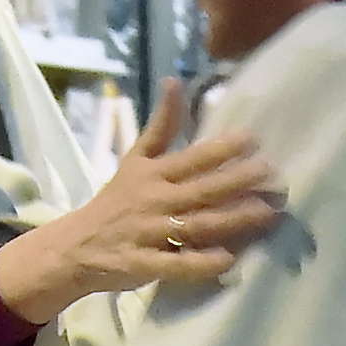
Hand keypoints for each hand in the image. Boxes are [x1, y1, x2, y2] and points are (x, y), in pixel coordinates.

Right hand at [0, 87, 280, 319]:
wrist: (75, 246)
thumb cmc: (116, 200)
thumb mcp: (135, 159)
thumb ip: (161, 125)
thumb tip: (175, 81)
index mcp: (153, 174)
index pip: (192, 158)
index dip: (221, 148)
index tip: (253, 139)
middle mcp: (154, 201)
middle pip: (200, 190)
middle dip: (235, 180)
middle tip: (269, 173)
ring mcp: (149, 234)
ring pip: (195, 225)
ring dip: (231, 219)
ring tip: (265, 212)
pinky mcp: (144, 265)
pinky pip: (175, 265)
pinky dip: (199, 263)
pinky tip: (227, 259)